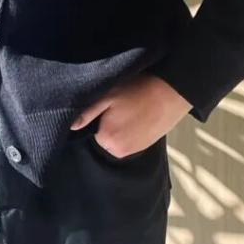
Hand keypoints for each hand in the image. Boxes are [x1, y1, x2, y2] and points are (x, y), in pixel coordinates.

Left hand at [70, 74, 191, 157]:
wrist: (173, 92)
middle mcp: (120, 152)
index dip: (96, 116)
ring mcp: (136, 150)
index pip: (91, 131)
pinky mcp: (147, 146)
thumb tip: (71, 127)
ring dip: (121, 125)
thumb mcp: (108, 95)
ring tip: (131, 107)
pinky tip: (139, 113)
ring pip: (117, 138)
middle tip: (120, 104)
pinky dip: (132, 128)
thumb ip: (88, 113)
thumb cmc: (138, 90)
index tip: (106, 103)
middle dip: (108, 122)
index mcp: (107, 140)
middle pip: (104, 137)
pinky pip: (131, 139)